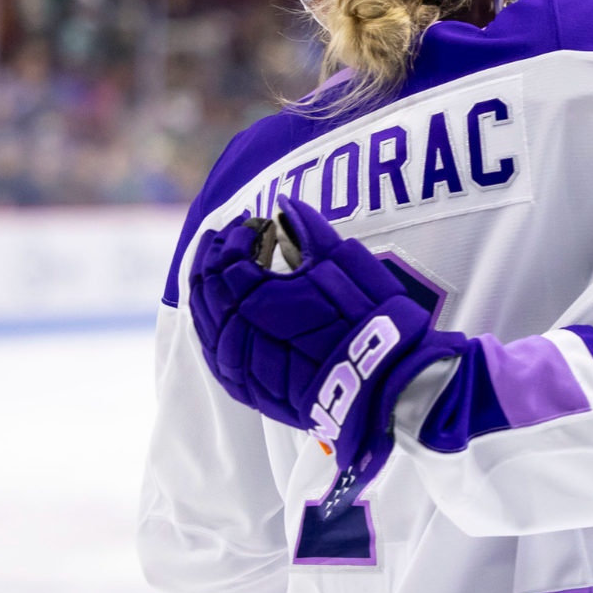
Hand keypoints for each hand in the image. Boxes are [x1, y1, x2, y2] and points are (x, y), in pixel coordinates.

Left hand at [188, 196, 465, 499]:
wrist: (387, 382)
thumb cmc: (372, 321)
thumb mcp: (348, 265)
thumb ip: (310, 230)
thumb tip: (284, 203)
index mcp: (263, 298)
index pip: (231, 259)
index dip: (235, 238)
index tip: (247, 224)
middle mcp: (244, 332)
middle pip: (210, 290)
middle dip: (212, 260)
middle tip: (220, 240)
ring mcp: (245, 365)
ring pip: (206, 324)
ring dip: (205, 294)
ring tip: (211, 273)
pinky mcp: (252, 389)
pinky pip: (215, 356)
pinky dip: (209, 330)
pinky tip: (214, 317)